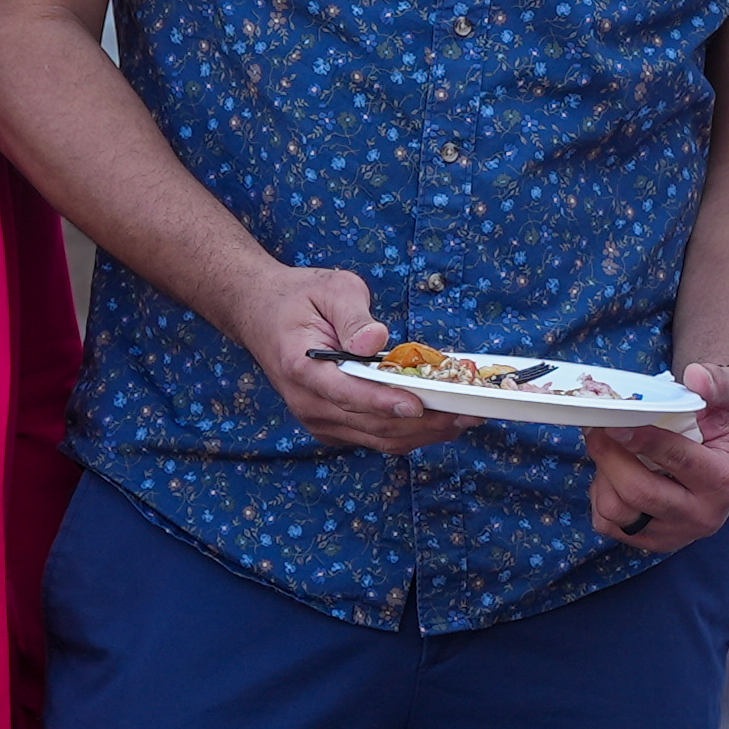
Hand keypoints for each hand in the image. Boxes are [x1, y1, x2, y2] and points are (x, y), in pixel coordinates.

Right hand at [229, 265, 476, 454]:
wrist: (262, 314)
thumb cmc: (300, 298)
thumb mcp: (330, 289)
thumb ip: (353, 314)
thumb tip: (375, 340)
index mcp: (302, 368)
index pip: (347, 393)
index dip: (385, 402)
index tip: (418, 405)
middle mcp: (308, 403)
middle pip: (371, 425)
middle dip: (422, 422)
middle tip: (466, 412)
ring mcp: (318, 420)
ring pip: (377, 439)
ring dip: (423, 433)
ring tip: (463, 419)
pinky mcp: (331, 427)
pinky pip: (374, 438)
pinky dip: (408, 433)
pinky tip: (439, 420)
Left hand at [587, 362, 728, 553]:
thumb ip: (720, 383)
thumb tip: (695, 377)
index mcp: (726, 481)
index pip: (677, 460)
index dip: (641, 440)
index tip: (614, 422)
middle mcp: (703, 516)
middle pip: (639, 493)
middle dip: (609, 457)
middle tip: (597, 429)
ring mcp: (676, 534)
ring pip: (617, 512)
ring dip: (603, 476)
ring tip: (609, 449)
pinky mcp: (653, 541)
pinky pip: (609, 524)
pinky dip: (601, 497)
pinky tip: (613, 473)